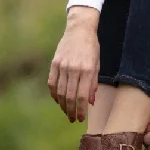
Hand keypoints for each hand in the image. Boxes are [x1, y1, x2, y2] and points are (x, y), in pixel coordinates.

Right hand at [48, 7, 99, 121]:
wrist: (79, 29)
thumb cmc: (91, 48)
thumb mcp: (97, 64)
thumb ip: (93, 84)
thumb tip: (91, 102)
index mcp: (87, 70)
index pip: (82, 96)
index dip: (81, 110)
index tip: (81, 118)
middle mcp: (74, 69)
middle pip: (70, 96)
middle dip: (71, 111)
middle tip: (72, 119)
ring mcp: (62, 66)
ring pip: (60, 92)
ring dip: (62, 105)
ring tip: (66, 112)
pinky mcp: (54, 63)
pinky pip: (52, 83)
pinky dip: (54, 94)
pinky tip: (58, 100)